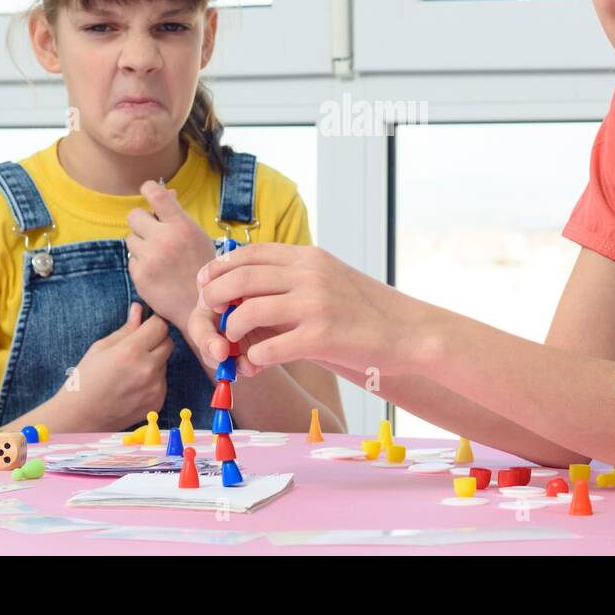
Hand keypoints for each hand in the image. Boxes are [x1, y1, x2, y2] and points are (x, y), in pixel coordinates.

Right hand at [59, 302, 172, 430]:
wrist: (80, 417)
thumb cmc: (86, 379)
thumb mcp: (101, 348)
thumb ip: (126, 328)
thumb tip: (139, 309)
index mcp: (131, 351)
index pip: (160, 326)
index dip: (153, 323)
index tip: (147, 325)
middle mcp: (147, 369)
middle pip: (168, 342)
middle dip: (156, 340)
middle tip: (137, 347)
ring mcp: (154, 388)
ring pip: (165, 362)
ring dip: (154, 361)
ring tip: (130, 370)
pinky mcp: (157, 402)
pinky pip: (162, 382)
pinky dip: (152, 380)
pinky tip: (132, 386)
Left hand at [126, 181, 216, 331]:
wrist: (201, 307)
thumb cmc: (203, 268)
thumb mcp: (198, 237)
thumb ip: (179, 216)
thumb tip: (166, 192)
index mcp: (182, 227)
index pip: (156, 195)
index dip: (148, 188)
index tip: (148, 190)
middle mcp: (164, 240)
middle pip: (134, 215)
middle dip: (141, 222)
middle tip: (152, 231)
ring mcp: (150, 259)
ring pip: (131, 239)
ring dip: (141, 244)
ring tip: (159, 257)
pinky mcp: (139, 276)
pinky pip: (131, 260)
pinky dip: (141, 264)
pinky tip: (157, 273)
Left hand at [192, 244, 430, 376]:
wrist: (408, 331)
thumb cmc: (366, 310)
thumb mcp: (329, 278)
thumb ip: (294, 278)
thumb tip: (248, 289)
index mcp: (310, 257)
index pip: (250, 252)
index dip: (220, 266)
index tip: (206, 283)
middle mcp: (310, 274)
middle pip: (241, 277)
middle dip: (215, 296)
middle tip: (209, 313)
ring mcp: (315, 304)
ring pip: (248, 312)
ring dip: (232, 330)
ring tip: (233, 344)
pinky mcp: (321, 336)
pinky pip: (270, 348)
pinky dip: (255, 358)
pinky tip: (257, 363)